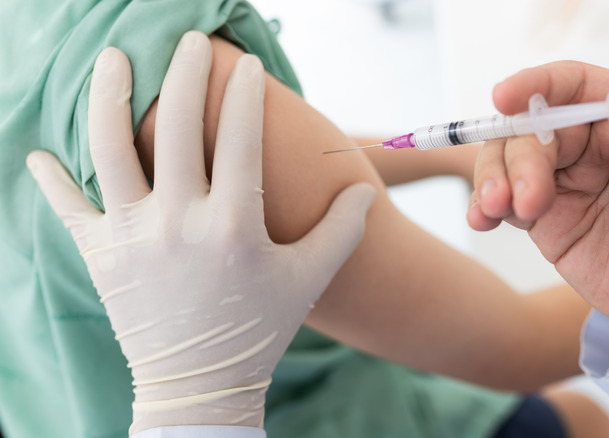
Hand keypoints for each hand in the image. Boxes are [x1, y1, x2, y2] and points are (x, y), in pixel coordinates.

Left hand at [26, 31, 375, 432]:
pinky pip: (68, 209)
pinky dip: (52, 180)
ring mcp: (134, 237)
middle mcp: (180, 223)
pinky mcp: (101, 257)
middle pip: (178, 129)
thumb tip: (364, 192)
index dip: (245, 96)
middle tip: (188, 41)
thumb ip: (342, 231)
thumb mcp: (308, 279)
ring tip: (114, 59)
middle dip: (185, 73)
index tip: (245, 66)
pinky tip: (40, 154)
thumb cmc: (260, 328)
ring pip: (111, 150)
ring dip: (110, 98)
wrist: (200, 384)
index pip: (240, 139)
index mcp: (234, 225)